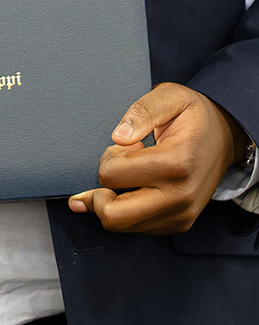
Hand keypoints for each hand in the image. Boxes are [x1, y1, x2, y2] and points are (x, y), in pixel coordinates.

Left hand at [68, 82, 249, 234]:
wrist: (225, 137)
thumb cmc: (194, 115)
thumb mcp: (171, 96)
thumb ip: (142, 111)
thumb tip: (118, 137)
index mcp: (176, 163)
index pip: (112, 175)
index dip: (108, 156)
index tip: (126, 145)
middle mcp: (179, 197)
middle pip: (114, 216)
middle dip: (99, 193)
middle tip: (114, 168)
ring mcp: (180, 215)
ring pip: (122, 226)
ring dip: (112, 202)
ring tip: (129, 176)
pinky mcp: (179, 225)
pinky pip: (137, 229)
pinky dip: (126, 211)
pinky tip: (136, 188)